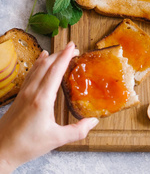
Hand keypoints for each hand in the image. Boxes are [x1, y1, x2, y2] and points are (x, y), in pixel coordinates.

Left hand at [0, 42, 98, 172]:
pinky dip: (39, 62)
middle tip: (73, 48)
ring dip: (51, 56)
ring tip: (62, 51)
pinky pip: (31, 72)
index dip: (65, 56)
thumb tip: (93, 121)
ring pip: (38, 66)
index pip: (55, 71)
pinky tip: (42, 58)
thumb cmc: (26, 145)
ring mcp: (25, 91)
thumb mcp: (56, 139)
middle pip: (47, 64)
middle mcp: (32, 91)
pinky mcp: (21, 95)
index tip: (73, 46)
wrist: (1, 150)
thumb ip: (77, 130)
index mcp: (42, 99)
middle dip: (61, 53)